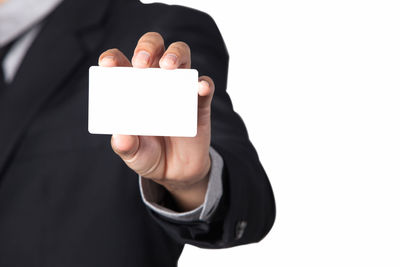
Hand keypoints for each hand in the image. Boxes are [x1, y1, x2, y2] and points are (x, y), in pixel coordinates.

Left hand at [98, 32, 214, 211]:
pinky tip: (199, 88)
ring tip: (168, 66)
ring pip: (181, 56)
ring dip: (175, 54)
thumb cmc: (148, 154)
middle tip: (141, 64)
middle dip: (147, 47)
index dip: (112, 58)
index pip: (120, 62)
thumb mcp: (133, 154)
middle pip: (153, 48)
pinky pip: (205, 85)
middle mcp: (155, 81)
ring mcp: (179, 88)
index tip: (108, 64)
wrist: (176, 172)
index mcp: (131, 88)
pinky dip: (203, 84)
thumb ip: (126, 146)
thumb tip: (121, 137)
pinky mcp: (199, 102)